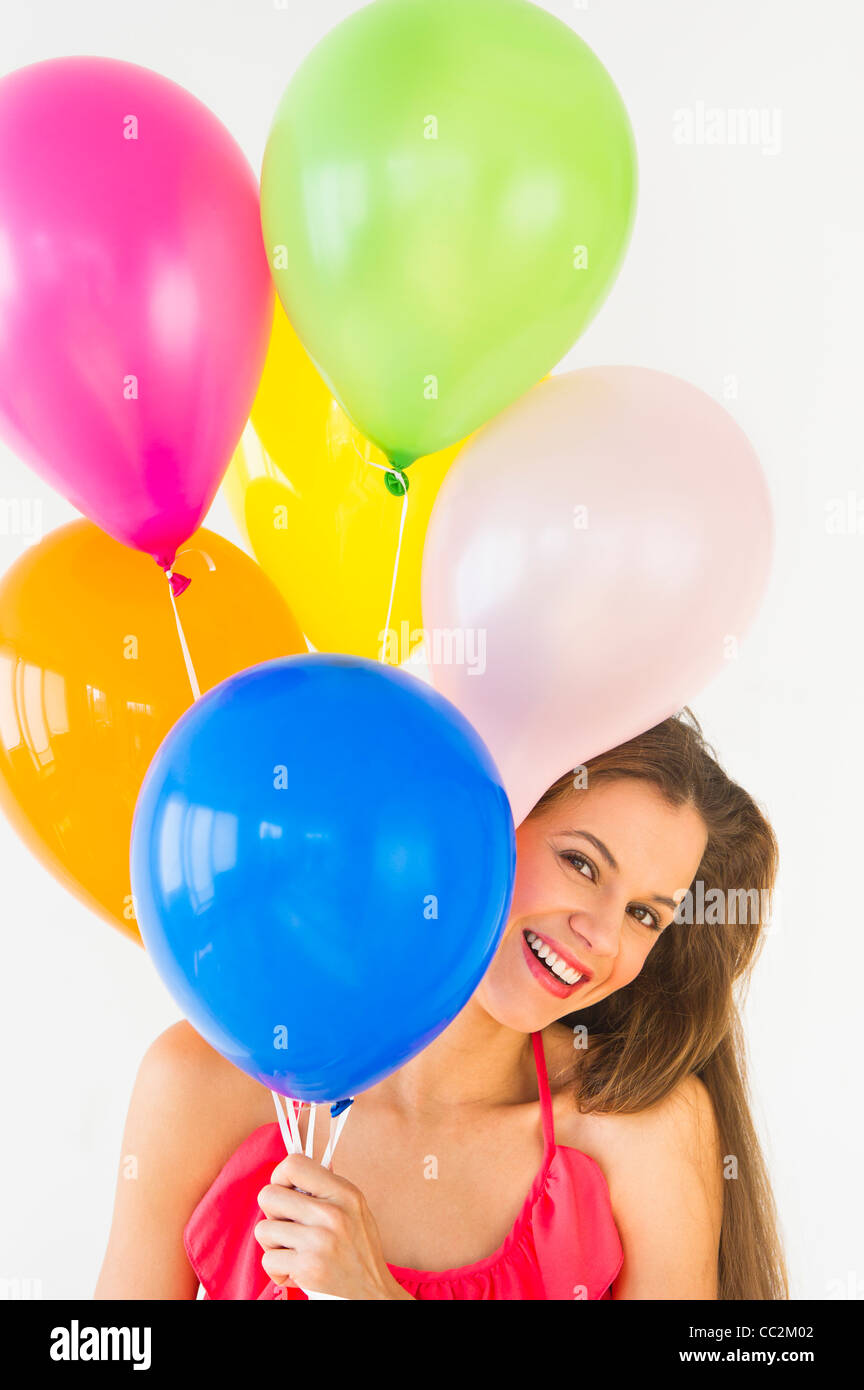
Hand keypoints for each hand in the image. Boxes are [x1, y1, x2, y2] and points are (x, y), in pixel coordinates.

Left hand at [256, 1153, 412, 1299]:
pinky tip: (296, 1270)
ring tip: (293, 1250)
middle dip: (272, 1212)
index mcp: (343, 1192)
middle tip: (288, 1225)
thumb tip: (290, 1169)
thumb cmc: (358, 1247)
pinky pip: (268, 1260)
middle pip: (268, 1196)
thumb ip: (325, 1186)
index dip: (280, 1176)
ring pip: (263, 1229)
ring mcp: (318, 1242)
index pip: (293, 1164)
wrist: (372, 1290)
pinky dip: (278, 1270)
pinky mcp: (307, 1268)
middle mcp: (331, 1213)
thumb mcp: (353, 1206)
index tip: (287, 1191)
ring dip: (273, 1243)